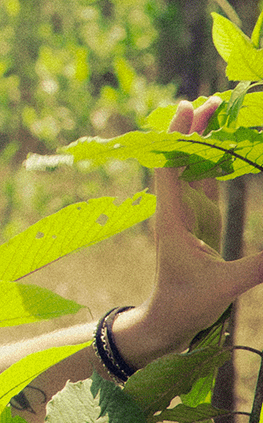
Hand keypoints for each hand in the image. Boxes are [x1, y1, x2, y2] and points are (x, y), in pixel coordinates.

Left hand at [116, 97, 262, 365]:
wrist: (168, 321)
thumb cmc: (186, 304)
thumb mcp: (224, 286)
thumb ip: (258, 266)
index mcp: (173, 218)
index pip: (171, 167)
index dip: (178, 136)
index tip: (188, 107)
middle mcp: (176, 209)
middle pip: (181, 159)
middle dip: (194, 129)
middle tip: (212, 100)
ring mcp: (186, 214)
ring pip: (191, 168)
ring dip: (203, 141)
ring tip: (219, 112)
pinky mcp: (197, 221)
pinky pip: (203, 183)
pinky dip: (213, 163)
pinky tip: (226, 147)